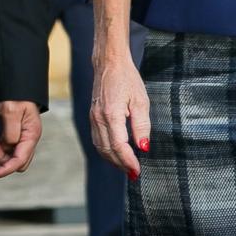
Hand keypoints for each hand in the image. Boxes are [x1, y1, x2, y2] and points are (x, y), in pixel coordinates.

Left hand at [0, 100, 41, 179]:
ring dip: (2, 154)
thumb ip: (10, 132)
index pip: (20, 161)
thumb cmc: (16, 96)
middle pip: (19, 163)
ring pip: (13, 157)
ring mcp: (24, 137)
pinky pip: (9, 149)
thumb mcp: (11, 111)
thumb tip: (8, 146)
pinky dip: (1, 148)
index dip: (5, 170)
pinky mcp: (17, 134)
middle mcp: (29, 139)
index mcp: (32, 135)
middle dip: (4, 161)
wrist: (15, 85)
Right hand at [90, 54, 148, 178]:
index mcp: (111, 114)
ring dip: (113, 160)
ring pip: (100, 147)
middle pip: (108, 150)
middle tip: (134, 173)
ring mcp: (93, 117)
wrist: (109, 63)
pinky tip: (116, 153)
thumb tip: (143, 147)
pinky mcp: (93, 116)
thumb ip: (142, 125)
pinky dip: (106, 150)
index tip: (138, 170)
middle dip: (121, 164)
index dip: (128, 161)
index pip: (119, 146)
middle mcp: (99, 118)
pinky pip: (97, 139)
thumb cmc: (127, 78)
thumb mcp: (140, 100)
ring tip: (126, 167)